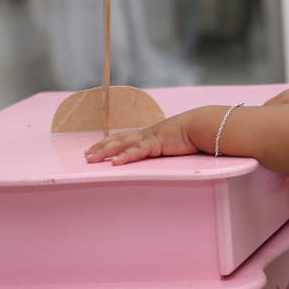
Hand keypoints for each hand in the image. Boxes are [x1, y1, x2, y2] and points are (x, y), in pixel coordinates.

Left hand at [84, 110, 200, 164]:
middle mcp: (146, 134)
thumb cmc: (192, 134)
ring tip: (91, 158)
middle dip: (101, 147)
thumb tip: (164, 154)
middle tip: (86, 155)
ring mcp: (149, 137)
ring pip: (122, 144)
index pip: (124, 138)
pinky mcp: (156, 143)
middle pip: (118, 139)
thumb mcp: (175, 142)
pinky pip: (137, 151)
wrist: (202, 125)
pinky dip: (125, 156)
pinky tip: (114, 163)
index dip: (109, 142)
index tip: (96, 148)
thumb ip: (166, 148)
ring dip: (105, 151)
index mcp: (149, 134)